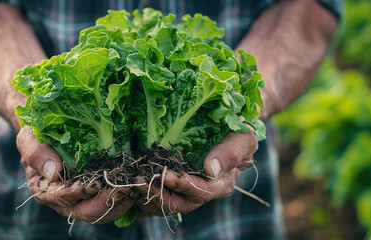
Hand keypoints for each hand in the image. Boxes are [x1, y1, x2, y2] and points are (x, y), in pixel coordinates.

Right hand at [17, 126, 136, 223]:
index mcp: (45, 191)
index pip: (63, 199)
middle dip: (106, 203)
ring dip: (120, 203)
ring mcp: (82, 200)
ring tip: (135, 188)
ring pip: (102, 213)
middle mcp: (64, 201)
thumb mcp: (30, 138)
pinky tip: (137, 186)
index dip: (79, 193)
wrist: (50, 130)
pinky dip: (126, 199)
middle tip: (124, 189)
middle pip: (86, 212)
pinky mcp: (98, 195)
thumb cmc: (38, 134)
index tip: (95, 183)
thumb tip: (54, 173)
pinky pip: (113, 205)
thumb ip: (36, 153)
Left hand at [134, 131, 257, 217]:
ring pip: (164, 205)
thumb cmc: (237, 132)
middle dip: (157, 195)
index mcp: (220, 185)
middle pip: (178, 204)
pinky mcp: (171, 187)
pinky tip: (128, 189)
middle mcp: (201, 192)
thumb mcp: (242, 139)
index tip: (165, 174)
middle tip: (138, 183)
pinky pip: (155, 199)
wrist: (229, 128)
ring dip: (146, 197)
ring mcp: (185, 192)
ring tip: (130, 184)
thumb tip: (210, 169)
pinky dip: (141, 197)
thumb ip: (230, 153)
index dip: (182, 185)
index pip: (199, 191)